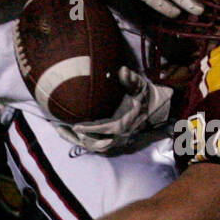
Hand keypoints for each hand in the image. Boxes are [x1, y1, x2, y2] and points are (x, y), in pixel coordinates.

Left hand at [53, 68, 172, 153]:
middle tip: (62, 129)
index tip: (75, 126)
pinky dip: (88, 143)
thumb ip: (130, 79)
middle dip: (79, 138)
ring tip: (64, 132)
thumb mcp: (138, 86)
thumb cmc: (144, 96)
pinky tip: (76, 136)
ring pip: (97, 148)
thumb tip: (122, 70)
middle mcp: (120, 136)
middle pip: (96, 144)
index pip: (103, 130)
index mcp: (123, 124)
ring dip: (80, 142)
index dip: (88, 129)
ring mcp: (120, 141)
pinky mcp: (119, 142)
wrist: (157, 109)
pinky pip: (101, 147)